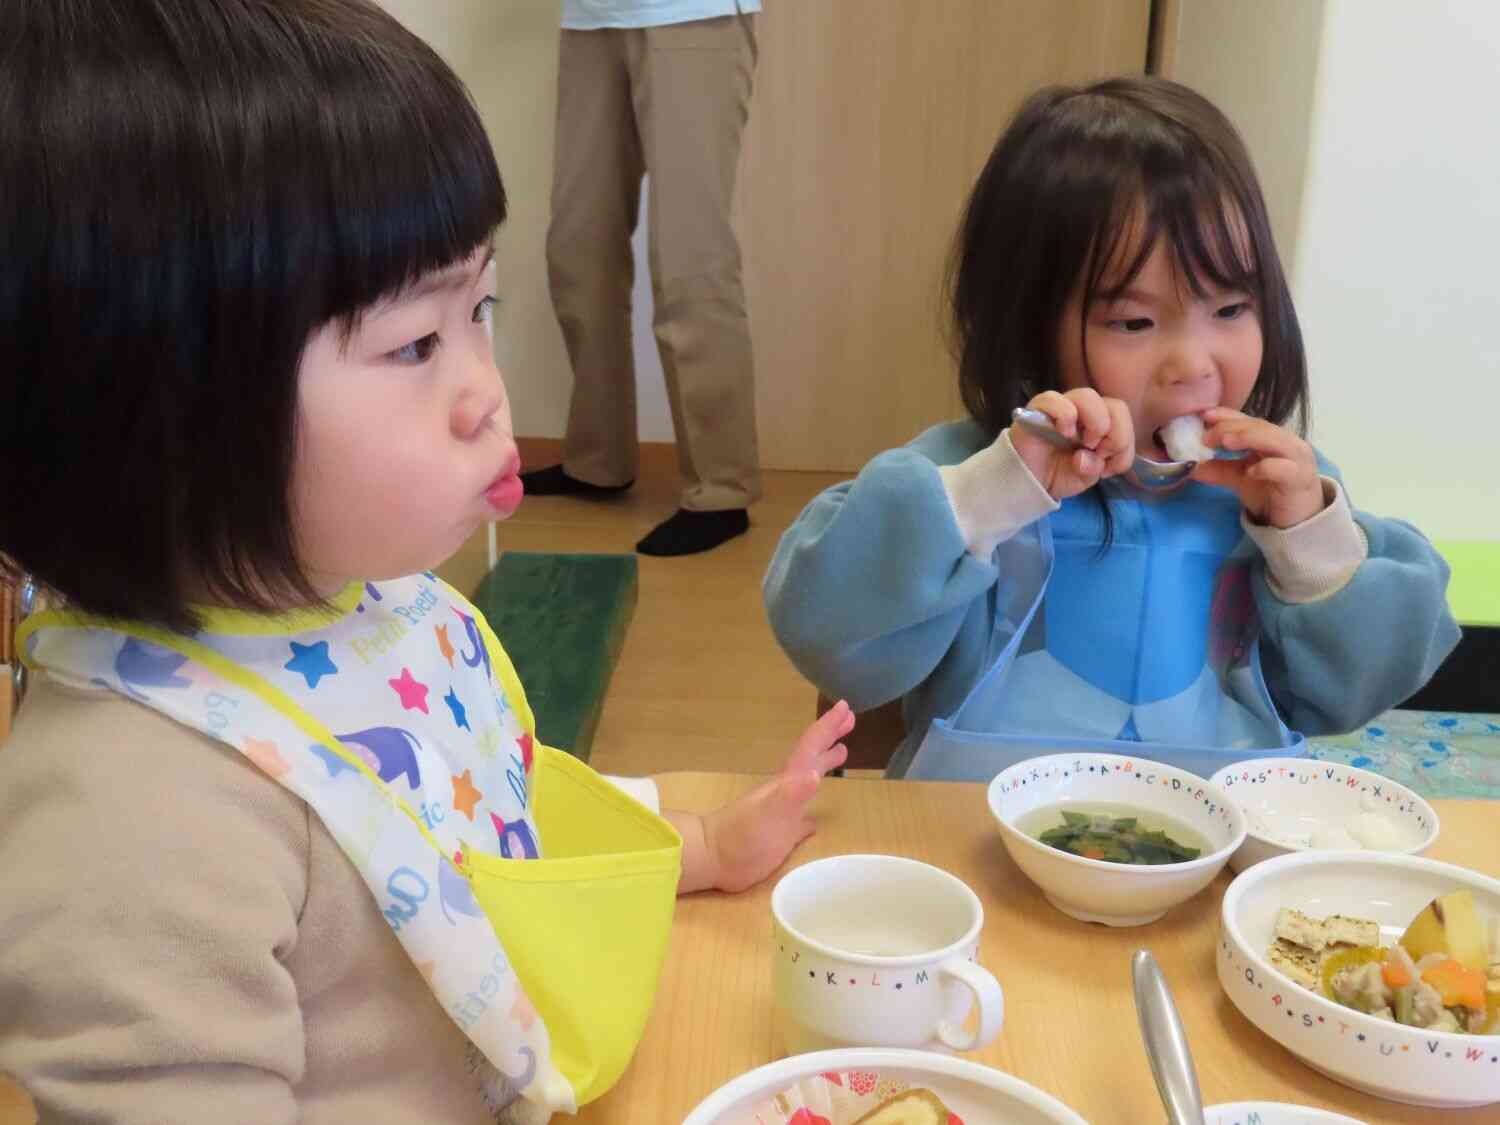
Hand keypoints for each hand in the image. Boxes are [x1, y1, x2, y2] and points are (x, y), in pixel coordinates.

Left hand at [684, 701, 852, 894]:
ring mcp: (784, 810)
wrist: (713, 857)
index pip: (810, 747)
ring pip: (808, 779)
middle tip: (850, 718)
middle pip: (812, 756)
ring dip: (824, 762)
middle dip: (829, 736)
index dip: (827, 727)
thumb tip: (815, 774)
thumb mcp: (768, 813)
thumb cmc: (740, 834)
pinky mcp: (782, 833)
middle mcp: (787, 791)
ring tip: (842, 750)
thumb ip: (790, 794)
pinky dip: (811, 805)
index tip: (845, 706)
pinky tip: (818, 815)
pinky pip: (803, 814)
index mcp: (787, 781)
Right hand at [1010, 388, 1134, 499]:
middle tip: (1098, 452)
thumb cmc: (1059, 474)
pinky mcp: (1037, 410)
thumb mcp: (1087, 477)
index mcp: (1100, 423)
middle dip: (1115, 434)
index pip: (1124, 418)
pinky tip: (1063, 433)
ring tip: (1082, 444)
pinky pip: (1054, 399)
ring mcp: (1061, 407)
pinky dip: (1064, 415)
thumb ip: (1097, 467)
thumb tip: (1087, 457)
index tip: (1109, 465)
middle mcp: (1084, 410)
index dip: (1124, 441)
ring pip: (1088, 396)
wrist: (1029, 482)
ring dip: (1094, 422)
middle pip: (1114, 405)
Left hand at [1191, 407, 1325, 527]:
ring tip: (1224, 442)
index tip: (1203, 415)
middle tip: (1206, 437)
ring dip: (1249, 438)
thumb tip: (1189, 465)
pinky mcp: (1301, 479)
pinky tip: (1250, 472)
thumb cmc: (1271, 493)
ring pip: (1275, 440)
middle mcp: (1285, 443)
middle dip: (1231, 427)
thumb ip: (1218, 470)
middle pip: (1259, 427)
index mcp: (1270, 438)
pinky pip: (1285, 469)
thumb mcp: (1239, 478)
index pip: (1248, 420)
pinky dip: (1267, 467)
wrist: (1299, 521)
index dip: (1227, 416)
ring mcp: (1296, 459)